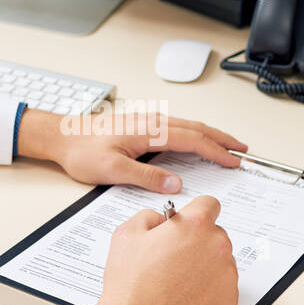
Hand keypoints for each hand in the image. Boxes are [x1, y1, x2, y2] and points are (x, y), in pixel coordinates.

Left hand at [16, 107, 247, 192]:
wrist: (61, 136)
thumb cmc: (82, 152)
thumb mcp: (112, 170)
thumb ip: (145, 177)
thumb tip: (176, 183)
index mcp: (149, 131)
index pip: (192, 140)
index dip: (216, 151)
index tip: (234, 160)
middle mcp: (151, 122)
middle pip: (196, 128)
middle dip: (222, 139)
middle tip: (243, 150)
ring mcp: (147, 121)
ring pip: (188, 125)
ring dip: (210, 135)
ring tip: (227, 145)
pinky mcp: (141, 125)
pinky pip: (177, 127)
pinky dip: (195, 133)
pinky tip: (197, 140)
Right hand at [88, 196, 237, 304]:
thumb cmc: (130, 283)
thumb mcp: (127, 233)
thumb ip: (149, 216)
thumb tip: (161, 219)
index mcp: (195, 224)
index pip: (209, 204)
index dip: (194, 212)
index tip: (188, 223)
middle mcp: (217, 246)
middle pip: (215, 234)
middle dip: (198, 241)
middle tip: (174, 258)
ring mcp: (226, 275)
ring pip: (220, 261)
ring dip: (205, 265)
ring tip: (178, 281)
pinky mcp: (228, 300)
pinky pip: (223, 287)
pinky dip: (209, 290)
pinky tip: (186, 296)